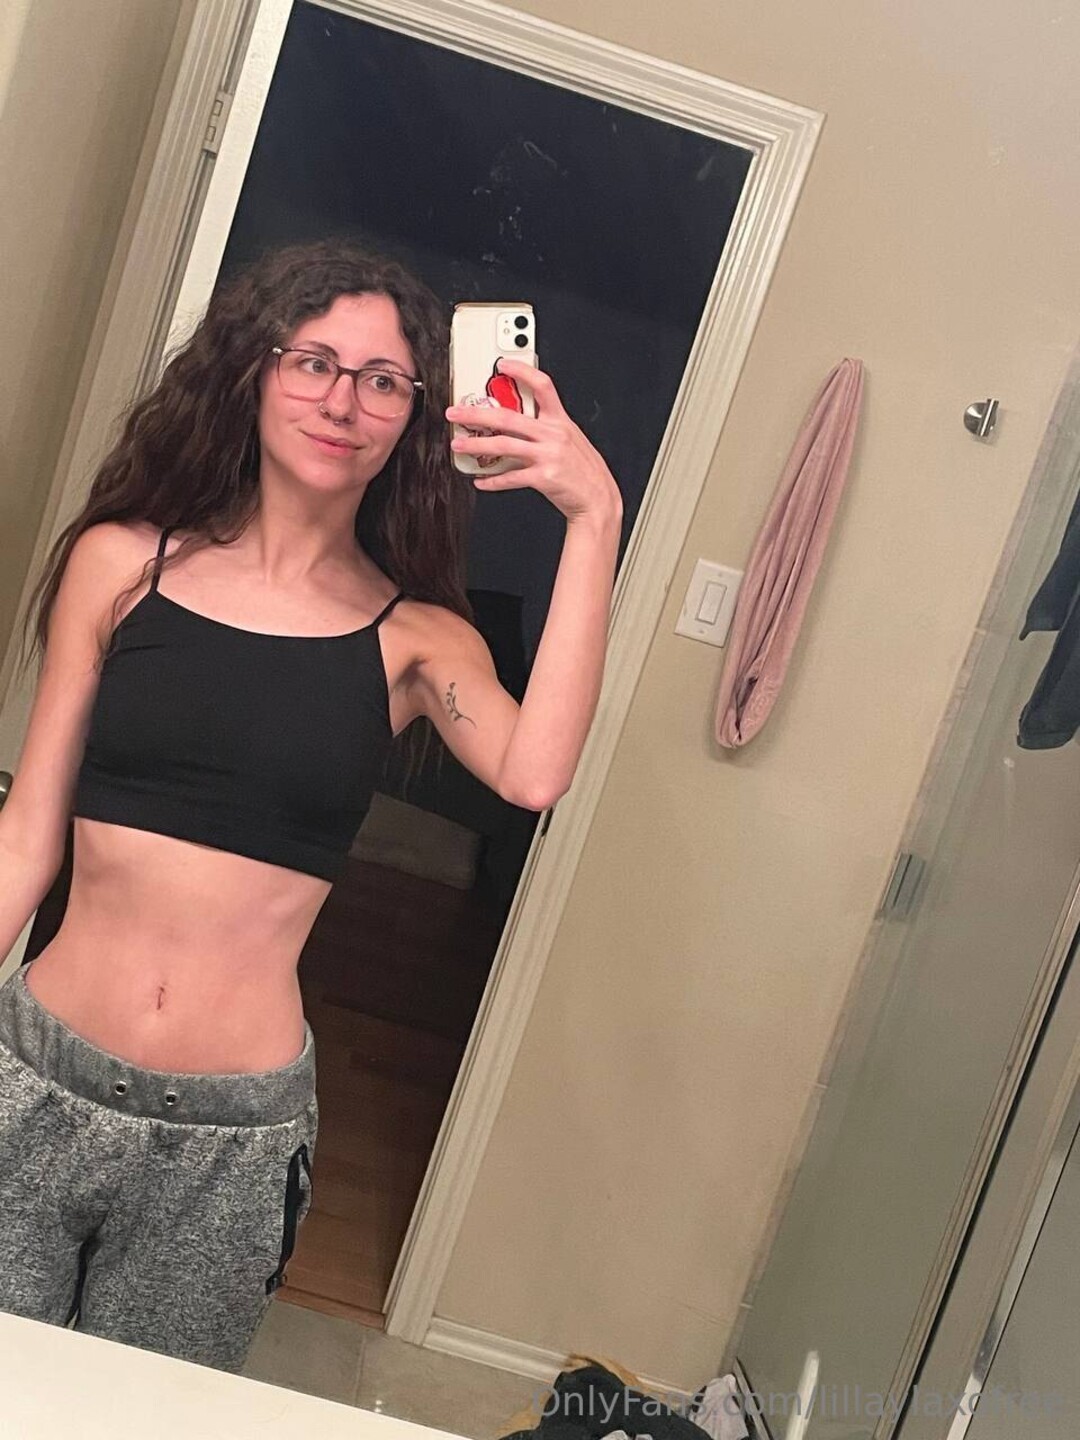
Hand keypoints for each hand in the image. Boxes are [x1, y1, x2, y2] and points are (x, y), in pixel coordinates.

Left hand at [446, 358, 621, 525]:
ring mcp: (547, 455)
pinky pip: (511, 477)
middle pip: (508, 417)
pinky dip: (493, 481)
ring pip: (503, 445)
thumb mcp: (571, 439)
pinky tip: (481, 481)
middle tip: (456, 413)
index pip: (542, 385)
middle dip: (476, 414)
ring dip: (476, 445)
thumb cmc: (584, 471)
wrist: (598, 499)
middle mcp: (553, 435)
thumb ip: (548, 427)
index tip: (502, 365)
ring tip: (459, 446)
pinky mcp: (543, 477)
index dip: (522, 371)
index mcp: (560, 421)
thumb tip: (518, 422)